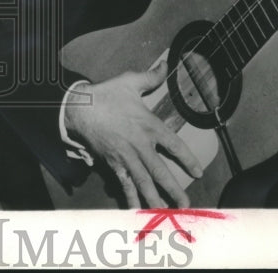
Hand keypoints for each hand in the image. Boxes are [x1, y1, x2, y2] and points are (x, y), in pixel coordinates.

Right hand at [63, 61, 201, 207]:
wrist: (80, 108)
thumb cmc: (106, 94)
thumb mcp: (129, 81)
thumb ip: (150, 76)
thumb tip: (166, 65)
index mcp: (148, 125)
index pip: (174, 145)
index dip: (188, 159)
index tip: (197, 171)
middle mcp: (140, 145)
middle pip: (160, 171)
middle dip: (174, 189)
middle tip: (186, 204)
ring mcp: (126, 157)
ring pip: (144, 182)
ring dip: (156, 198)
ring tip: (167, 213)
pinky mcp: (113, 163)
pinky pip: (124, 183)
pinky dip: (130, 198)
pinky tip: (136, 211)